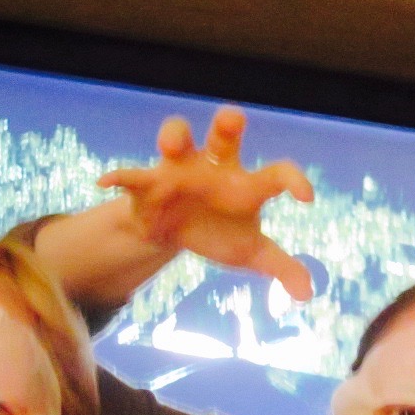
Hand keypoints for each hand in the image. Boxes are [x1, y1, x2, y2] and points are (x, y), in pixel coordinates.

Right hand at [100, 106, 315, 297]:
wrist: (178, 233)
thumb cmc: (221, 232)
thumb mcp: (250, 253)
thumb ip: (280, 268)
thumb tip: (307, 294)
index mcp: (246, 183)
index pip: (276, 174)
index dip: (293, 181)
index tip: (307, 199)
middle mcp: (215, 165)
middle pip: (224, 134)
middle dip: (227, 123)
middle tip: (232, 119)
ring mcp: (181, 169)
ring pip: (177, 138)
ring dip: (174, 136)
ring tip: (172, 145)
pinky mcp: (150, 181)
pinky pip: (133, 174)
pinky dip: (120, 176)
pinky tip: (106, 182)